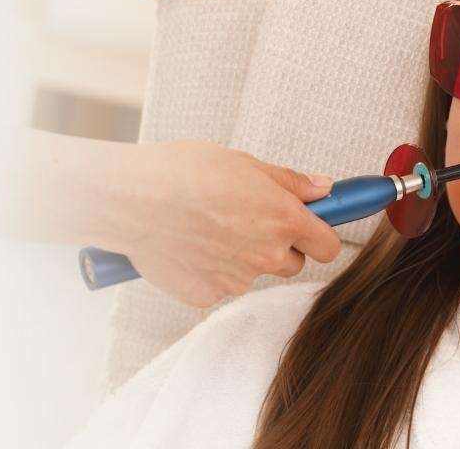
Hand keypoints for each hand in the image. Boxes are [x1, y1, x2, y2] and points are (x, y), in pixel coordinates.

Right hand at [102, 140, 340, 306]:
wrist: (130, 200)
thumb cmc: (180, 173)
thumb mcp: (242, 163)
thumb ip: (289, 181)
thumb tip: (322, 189)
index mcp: (283, 219)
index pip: (329, 244)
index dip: (320, 234)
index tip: (311, 227)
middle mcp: (266, 256)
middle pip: (291, 263)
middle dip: (277, 246)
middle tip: (246, 220)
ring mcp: (236, 280)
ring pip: (251, 273)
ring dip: (239, 257)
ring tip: (205, 228)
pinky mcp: (207, 295)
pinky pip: (218, 285)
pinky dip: (207, 270)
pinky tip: (187, 245)